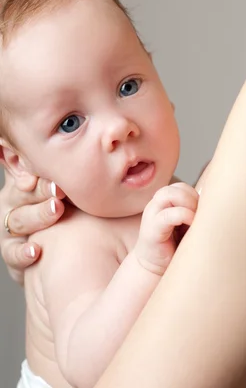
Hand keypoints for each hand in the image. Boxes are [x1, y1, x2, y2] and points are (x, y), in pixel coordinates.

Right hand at [0, 169, 65, 284]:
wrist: (59, 250)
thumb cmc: (66, 212)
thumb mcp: (65, 192)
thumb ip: (69, 175)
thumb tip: (87, 139)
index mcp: (25, 184)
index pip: (30, 173)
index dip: (39, 172)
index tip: (55, 170)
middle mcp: (14, 203)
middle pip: (23, 193)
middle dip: (42, 190)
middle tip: (61, 189)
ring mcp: (11, 228)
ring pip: (20, 219)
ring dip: (38, 215)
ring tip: (57, 210)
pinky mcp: (11, 252)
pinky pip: (13, 253)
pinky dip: (23, 253)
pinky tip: (35, 250)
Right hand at [135, 182, 197, 275]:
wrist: (154, 271)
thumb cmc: (175, 248)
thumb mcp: (187, 226)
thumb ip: (194, 212)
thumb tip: (216, 203)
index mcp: (163, 203)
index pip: (181, 187)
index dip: (194, 195)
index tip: (202, 212)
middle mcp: (155, 205)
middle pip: (176, 188)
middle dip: (192, 198)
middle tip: (200, 216)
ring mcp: (151, 216)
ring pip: (169, 194)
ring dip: (187, 204)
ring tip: (194, 220)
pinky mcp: (151, 230)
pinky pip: (168, 214)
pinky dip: (184, 215)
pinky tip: (191, 225)